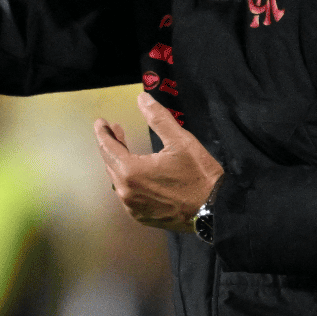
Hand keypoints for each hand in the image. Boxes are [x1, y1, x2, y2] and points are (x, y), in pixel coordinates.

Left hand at [95, 92, 223, 231]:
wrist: (215, 209)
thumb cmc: (198, 174)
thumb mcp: (180, 140)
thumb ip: (158, 118)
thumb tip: (142, 98)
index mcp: (131, 171)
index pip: (108, 148)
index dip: (103, 133)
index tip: (100, 122)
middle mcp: (126, 192)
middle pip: (110, 164)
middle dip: (111, 144)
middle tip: (115, 129)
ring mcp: (133, 208)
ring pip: (118, 180)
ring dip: (119, 162)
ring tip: (125, 147)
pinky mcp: (142, 217)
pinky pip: (128, 194)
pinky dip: (128, 179)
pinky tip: (136, 171)